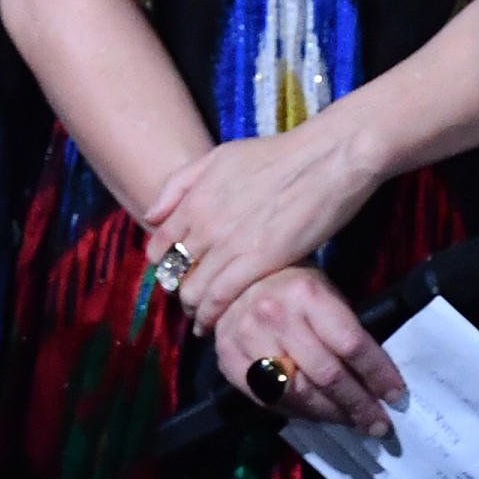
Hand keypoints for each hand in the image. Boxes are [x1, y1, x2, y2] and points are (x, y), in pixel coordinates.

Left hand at [141, 118, 378, 332]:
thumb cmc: (276, 155)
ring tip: (201, 317)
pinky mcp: (261, 261)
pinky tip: (215, 323)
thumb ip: (180, 184)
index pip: (160, 245)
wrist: (327, 159)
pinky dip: (214, 314)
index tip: (173, 275)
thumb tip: (151, 215)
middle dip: (179, 290)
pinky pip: (223, 296)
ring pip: (195, 289)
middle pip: (175, 271)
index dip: (163, 265)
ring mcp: (232, 244)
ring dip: (194, 308)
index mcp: (195, 199)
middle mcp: (206, 223)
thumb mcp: (218, 156)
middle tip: (189, 301)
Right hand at [213, 266, 405, 435]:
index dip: (377, 375)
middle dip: (358, 405)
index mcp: (306, 293)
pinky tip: (315, 414)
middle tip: (378, 424)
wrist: (235, 281)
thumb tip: (376, 382)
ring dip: (329, 413)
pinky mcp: (228, 358)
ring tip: (349, 421)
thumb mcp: (325, 294)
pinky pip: (268, 399)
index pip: (351, 344)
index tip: (396, 396)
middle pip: (326, 374)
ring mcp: (246, 337)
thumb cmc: (292, 289)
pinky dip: (296, 412)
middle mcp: (274, 314)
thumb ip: (346, 333)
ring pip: (298, 392)